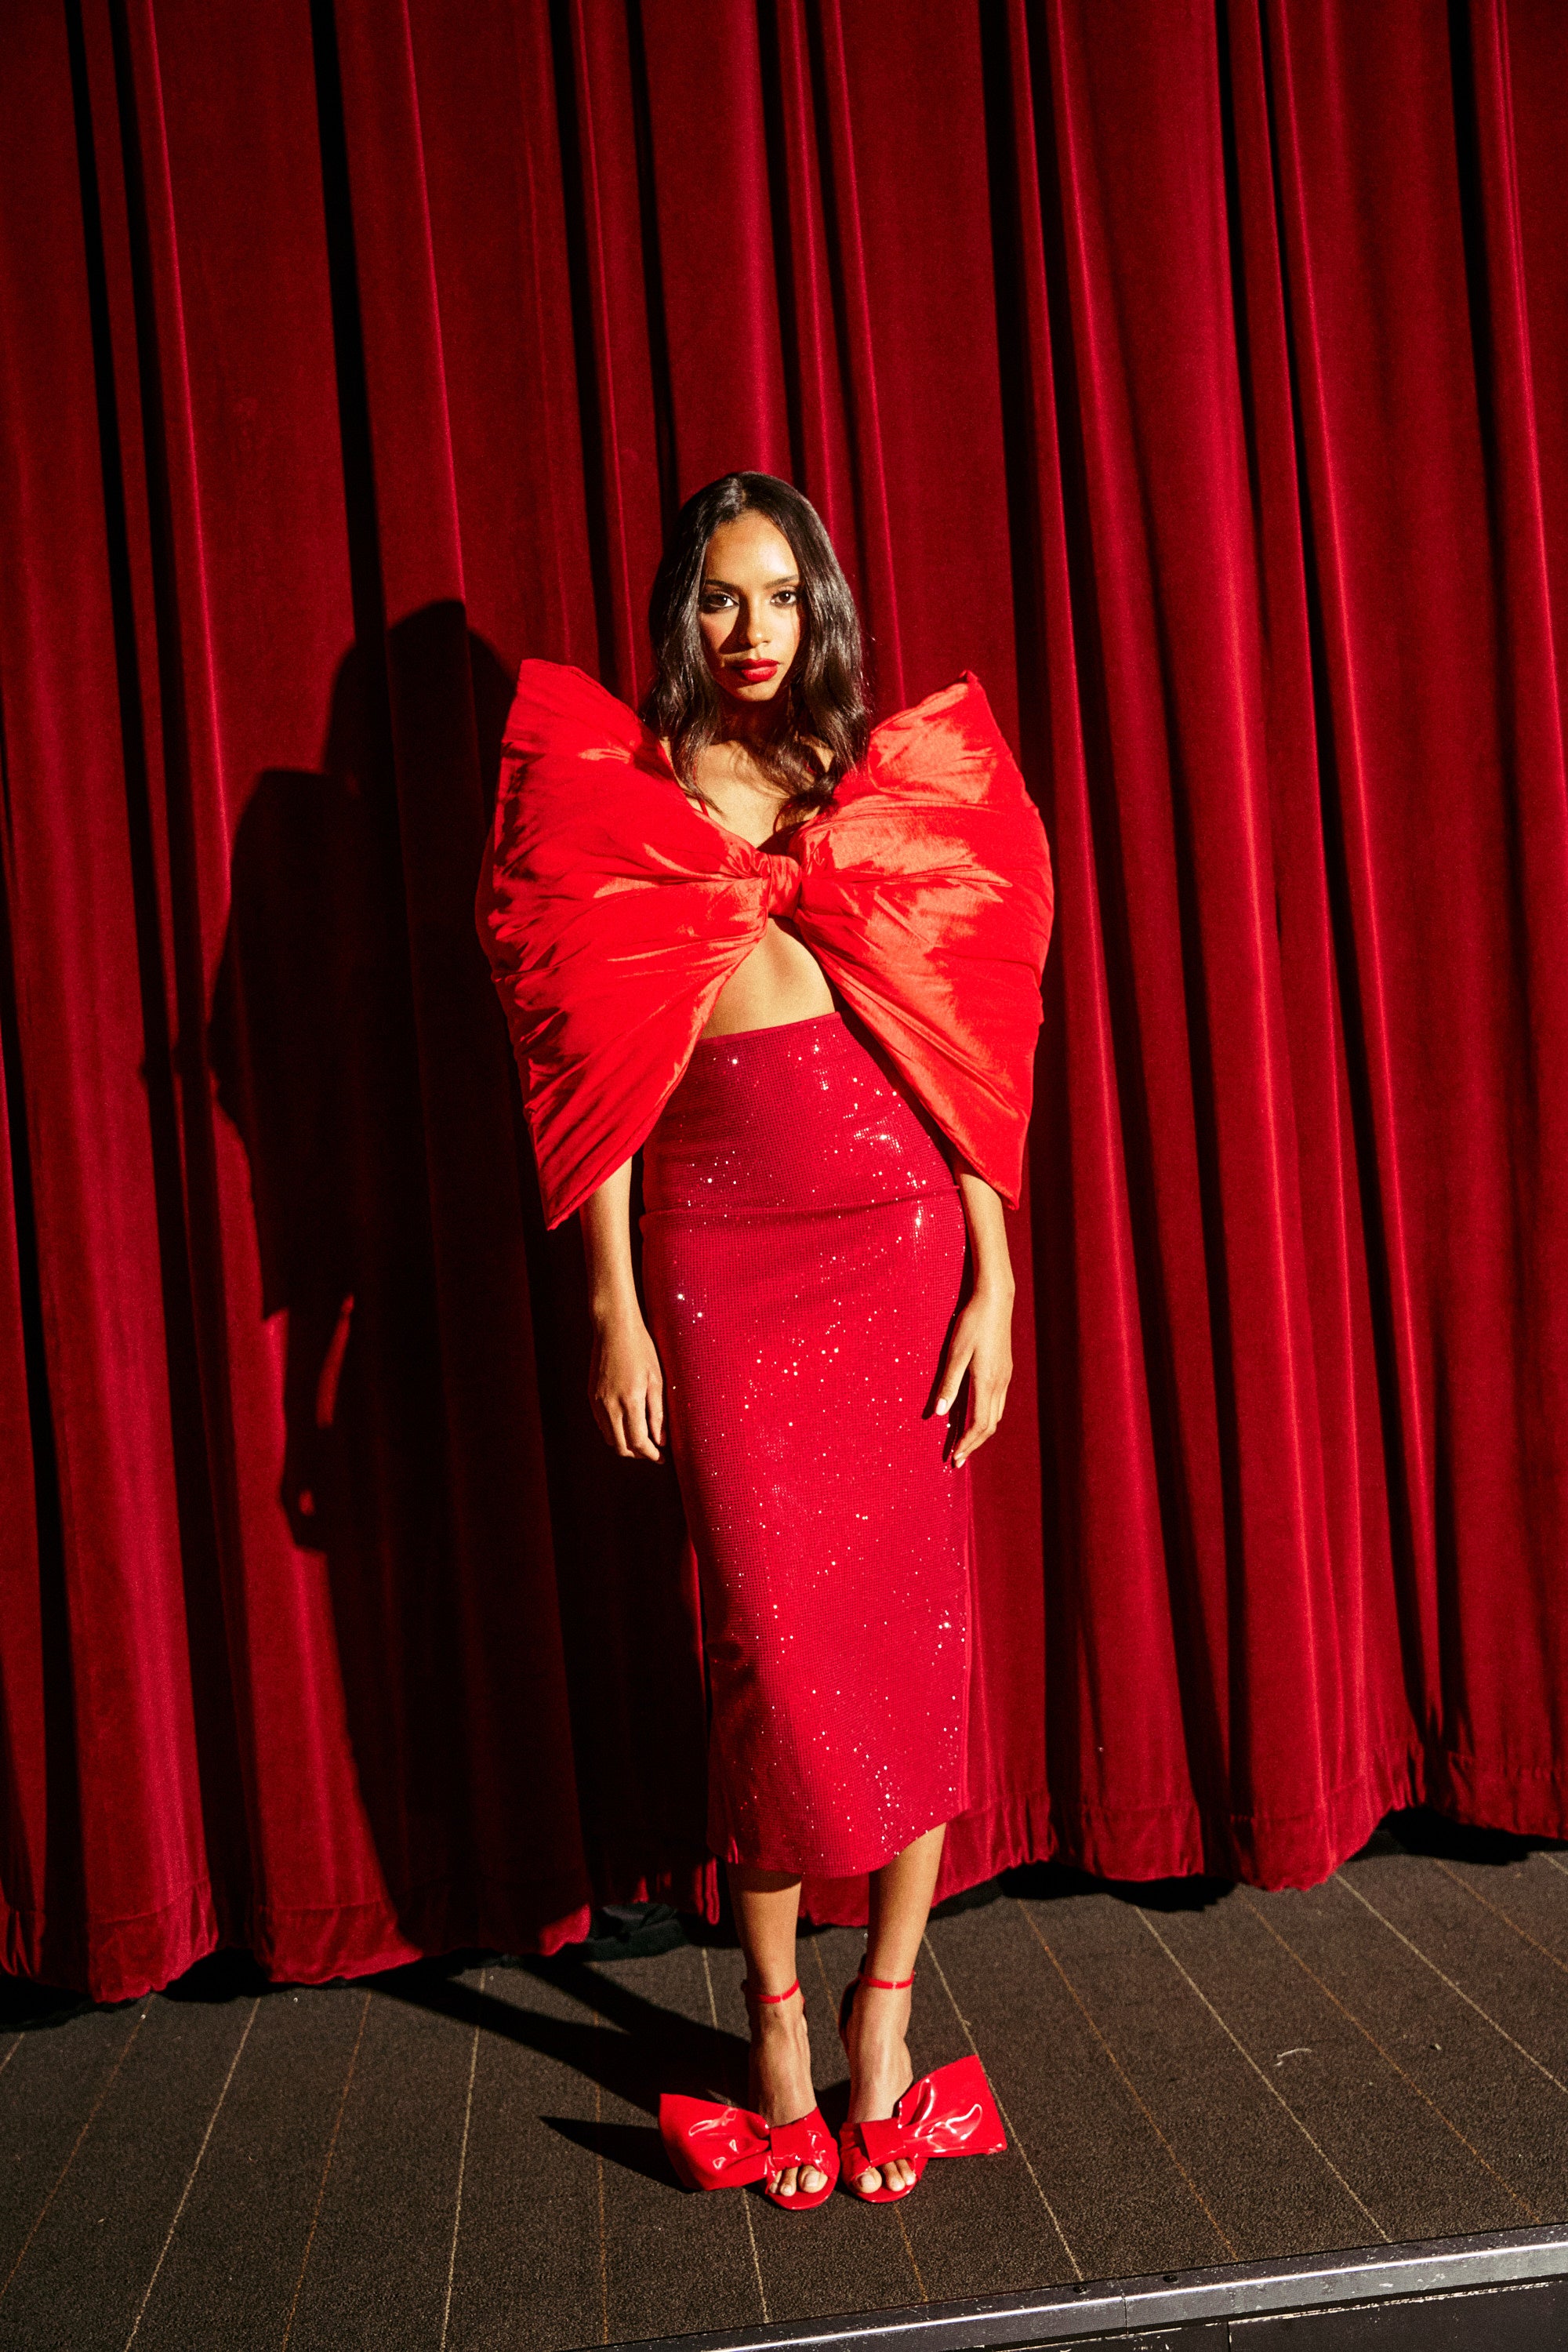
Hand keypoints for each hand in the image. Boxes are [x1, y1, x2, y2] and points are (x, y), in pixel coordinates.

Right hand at [589, 1313, 664, 1460]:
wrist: (614, 1328)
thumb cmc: (641, 1349)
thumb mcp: (657, 1379)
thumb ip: (658, 1413)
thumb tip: (660, 1440)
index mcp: (630, 1400)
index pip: (638, 1442)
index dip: (650, 1454)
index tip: (661, 1458)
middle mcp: (610, 1405)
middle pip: (621, 1446)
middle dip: (638, 1453)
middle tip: (652, 1451)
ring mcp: (597, 1401)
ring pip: (609, 1437)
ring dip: (625, 1443)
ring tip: (642, 1437)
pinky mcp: (591, 1396)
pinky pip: (601, 1423)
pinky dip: (614, 1430)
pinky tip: (627, 1422)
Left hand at [935, 1283, 1012, 1468]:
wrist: (995, 1300)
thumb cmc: (972, 1324)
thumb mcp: (955, 1353)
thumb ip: (949, 1384)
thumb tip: (940, 1413)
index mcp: (987, 1382)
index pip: (979, 1424)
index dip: (967, 1444)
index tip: (955, 1458)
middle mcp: (1000, 1384)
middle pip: (989, 1425)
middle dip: (974, 1444)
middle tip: (958, 1458)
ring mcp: (1005, 1377)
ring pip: (996, 1415)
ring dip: (981, 1432)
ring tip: (965, 1442)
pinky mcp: (1005, 1370)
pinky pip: (998, 1403)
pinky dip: (987, 1417)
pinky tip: (975, 1415)